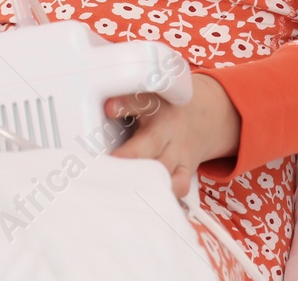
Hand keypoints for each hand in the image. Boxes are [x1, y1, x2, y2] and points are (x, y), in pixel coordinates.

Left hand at [105, 72, 240, 198]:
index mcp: (156, 105)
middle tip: (110, 163)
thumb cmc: (164, 110)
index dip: (124, 104)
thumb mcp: (148, 97)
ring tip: (121, 188)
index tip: (109, 108)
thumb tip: (93, 110)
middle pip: (152, 143)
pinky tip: (146, 199)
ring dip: (144, 179)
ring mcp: (179, 151)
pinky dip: (164, 194)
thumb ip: (124, 105)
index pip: (142, 101)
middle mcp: (169, 129)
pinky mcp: (186, 170)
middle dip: (131, 155)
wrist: (204, 117)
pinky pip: (178, 186)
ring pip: (164, 169)